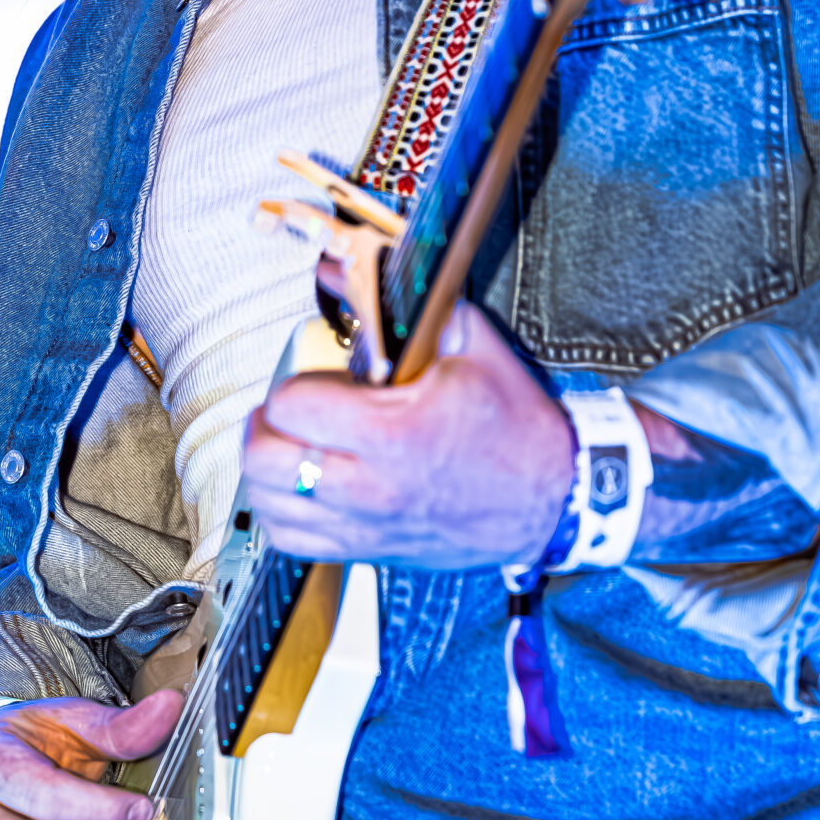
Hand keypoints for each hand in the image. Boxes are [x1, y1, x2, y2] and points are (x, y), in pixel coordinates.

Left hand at [242, 300, 573, 569]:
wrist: (553, 499)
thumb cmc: (518, 430)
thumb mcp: (475, 347)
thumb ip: (415, 306)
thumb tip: (354, 269)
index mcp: (395, 433)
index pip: (292, 407)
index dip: (294, 383)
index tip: (314, 379)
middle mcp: (372, 486)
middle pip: (266, 461)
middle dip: (267, 426)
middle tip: (285, 409)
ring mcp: (367, 524)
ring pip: (271, 505)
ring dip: (268, 470)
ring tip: (288, 445)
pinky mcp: (369, 550)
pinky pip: (294, 540)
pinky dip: (282, 511)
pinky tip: (299, 487)